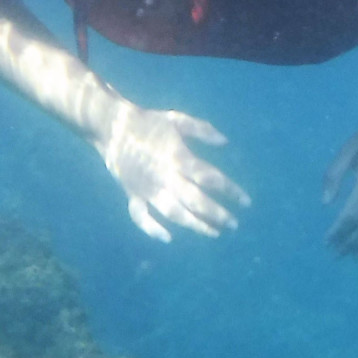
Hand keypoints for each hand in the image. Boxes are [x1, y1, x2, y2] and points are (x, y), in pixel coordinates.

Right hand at [95, 104, 249, 242]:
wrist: (111, 126)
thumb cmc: (149, 122)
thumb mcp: (178, 119)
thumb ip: (202, 129)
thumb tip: (225, 142)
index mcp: (179, 157)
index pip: (210, 178)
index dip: (230, 191)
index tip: (246, 202)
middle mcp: (166, 176)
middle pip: (196, 200)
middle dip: (217, 214)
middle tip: (233, 224)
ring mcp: (148, 188)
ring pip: (174, 212)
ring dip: (195, 225)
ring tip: (214, 233)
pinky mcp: (132, 195)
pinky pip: (140, 216)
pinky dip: (152, 229)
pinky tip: (168, 238)